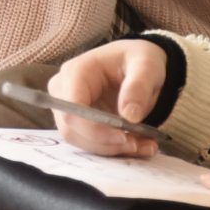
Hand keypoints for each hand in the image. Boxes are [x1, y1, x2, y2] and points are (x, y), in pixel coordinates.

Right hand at [46, 39, 167, 157]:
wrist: (137, 65)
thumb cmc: (137, 60)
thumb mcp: (146, 65)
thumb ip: (138, 86)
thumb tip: (129, 115)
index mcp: (76, 72)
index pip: (71, 109)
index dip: (94, 128)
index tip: (124, 136)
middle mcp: (64, 91)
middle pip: (72, 129)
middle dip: (105, 142)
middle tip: (138, 144)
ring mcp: (69, 109)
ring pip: (81, 141)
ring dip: (112, 149)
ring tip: (144, 145)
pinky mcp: (78, 123)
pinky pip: (90, 144)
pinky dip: (114, 149)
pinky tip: (138, 145)